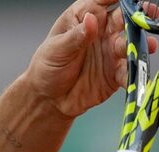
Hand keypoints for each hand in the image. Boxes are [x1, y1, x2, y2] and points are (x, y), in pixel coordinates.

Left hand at [24, 0, 157, 117]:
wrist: (48, 99)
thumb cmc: (46, 68)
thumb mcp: (56, 50)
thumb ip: (75, 36)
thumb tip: (91, 19)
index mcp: (84, 19)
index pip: (104, 0)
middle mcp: (101, 32)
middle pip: (126, 19)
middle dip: (139, 16)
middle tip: (147, 17)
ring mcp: (110, 52)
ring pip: (132, 42)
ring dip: (141, 43)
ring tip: (147, 45)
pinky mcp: (116, 72)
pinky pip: (129, 70)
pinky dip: (134, 71)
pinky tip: (132, 73)